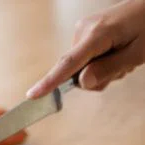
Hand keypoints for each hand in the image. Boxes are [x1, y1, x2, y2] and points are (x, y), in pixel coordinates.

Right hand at [27, 0, 144, 97]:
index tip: (32, 95)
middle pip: (76, 70)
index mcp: (97, 34)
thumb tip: (82, 82)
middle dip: (97, 77)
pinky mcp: (85, 30)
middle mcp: (83, 30)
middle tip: (123, 70)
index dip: (50, 82)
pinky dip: (100, 61)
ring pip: (81, 66)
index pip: (68, 63)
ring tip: (123, 57)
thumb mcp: (137, 53)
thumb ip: (109, 69)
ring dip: (102, 69)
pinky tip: (117, 51)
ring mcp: (83, 29)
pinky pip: (85, 57)